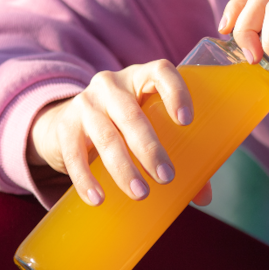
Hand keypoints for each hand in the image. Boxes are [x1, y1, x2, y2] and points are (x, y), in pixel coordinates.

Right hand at [27, 60, 211, 205]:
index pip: (161, 72)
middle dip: (150, 148)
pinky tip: (98, 198)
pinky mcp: (65, 127)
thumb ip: (179, 153)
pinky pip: (74, 153)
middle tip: (166, 177)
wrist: (68, 124)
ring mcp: (85, 103)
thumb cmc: (123, 126)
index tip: (186, 122)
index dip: (175, 92)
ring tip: (140, 193)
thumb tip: (203, 196)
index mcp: (140, 78)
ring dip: (123, 167)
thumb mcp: (148, 127)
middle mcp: (111, 85)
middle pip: (132, 114)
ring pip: (106, 135)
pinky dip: (86, 179)